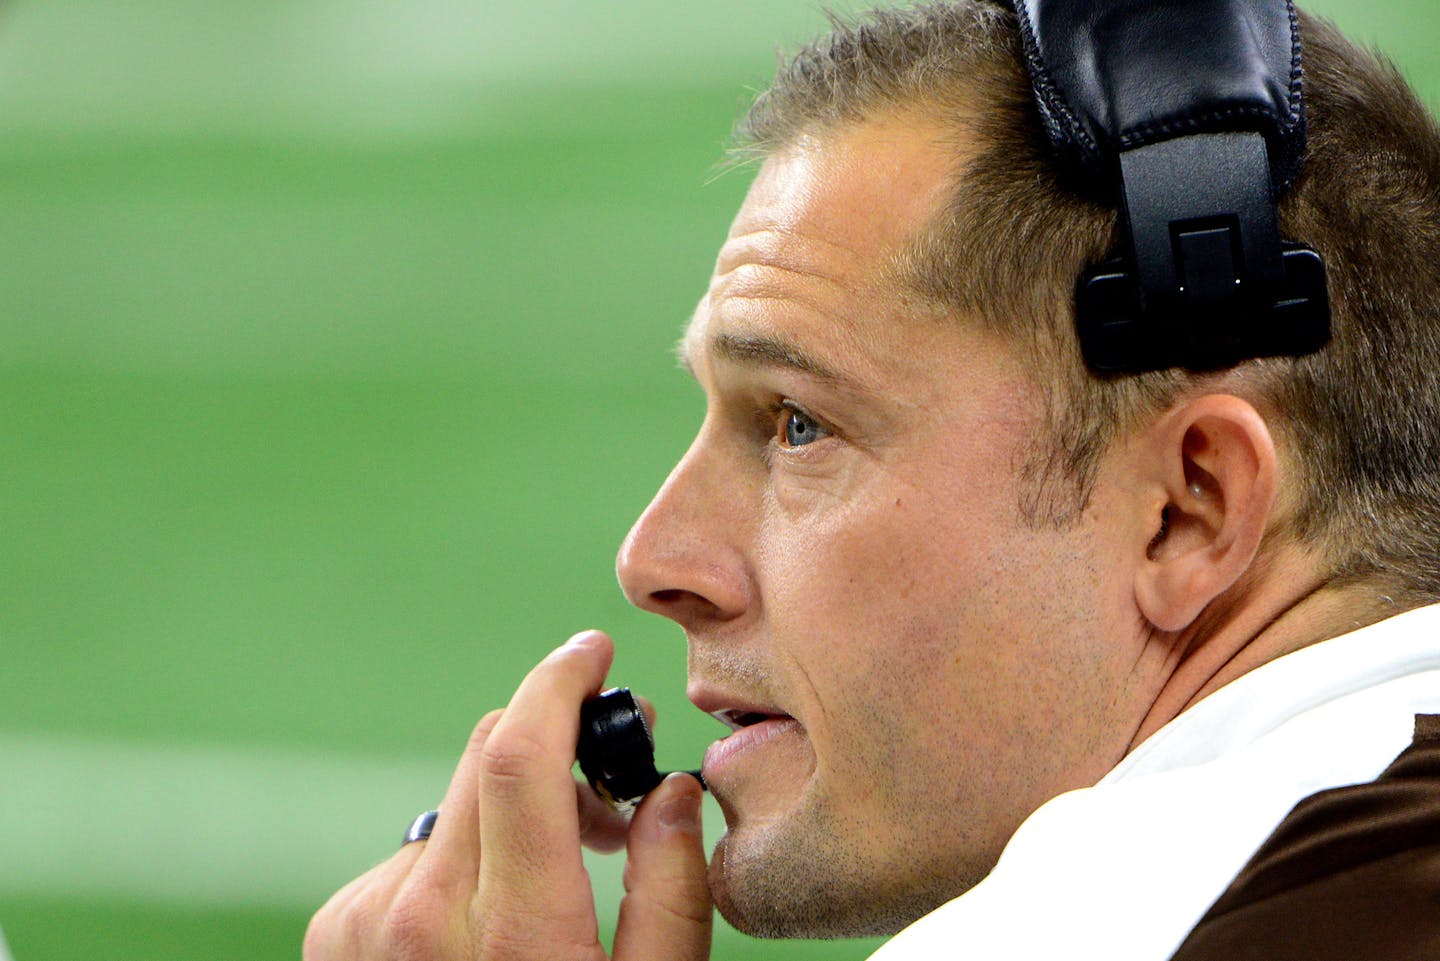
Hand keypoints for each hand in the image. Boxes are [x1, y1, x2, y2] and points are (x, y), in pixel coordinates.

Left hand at [304, 630, 712, 960]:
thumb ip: (669, 891)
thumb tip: (668, 791)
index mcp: (510, 933)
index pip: (515, 753)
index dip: (557, 682)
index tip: (591, 654)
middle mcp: (417, 917)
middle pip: (484, 759)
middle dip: (553, 746)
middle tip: (606, 794)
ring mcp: (364, 925)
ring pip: (454, 808)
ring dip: (509, 815)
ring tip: (550, 887)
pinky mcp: (334, 935)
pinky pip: (414, 856)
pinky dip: (461, 864)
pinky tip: (487, 926)